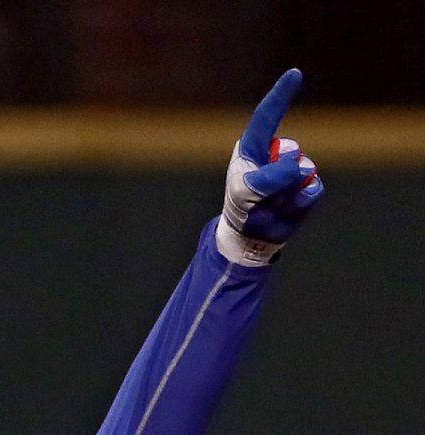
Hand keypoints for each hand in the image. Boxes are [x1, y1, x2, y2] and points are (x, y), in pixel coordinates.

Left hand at [218, 69, 323, 265]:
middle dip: (279, 177)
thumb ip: (269, 178)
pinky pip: (313, 187)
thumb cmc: (242, 208)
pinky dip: (301, 203)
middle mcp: (277, 153)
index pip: (267, 116)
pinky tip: (288, 209)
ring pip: (304, 171)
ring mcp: (294, 168)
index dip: (281, 96)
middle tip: (262, 198)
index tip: (295, 74)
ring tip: (272, 205)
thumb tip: (299, 167)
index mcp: (255, 147)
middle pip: (291, 152)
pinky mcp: (307, 185)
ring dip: (288, 194)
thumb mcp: (246, 192)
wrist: (252, 237)